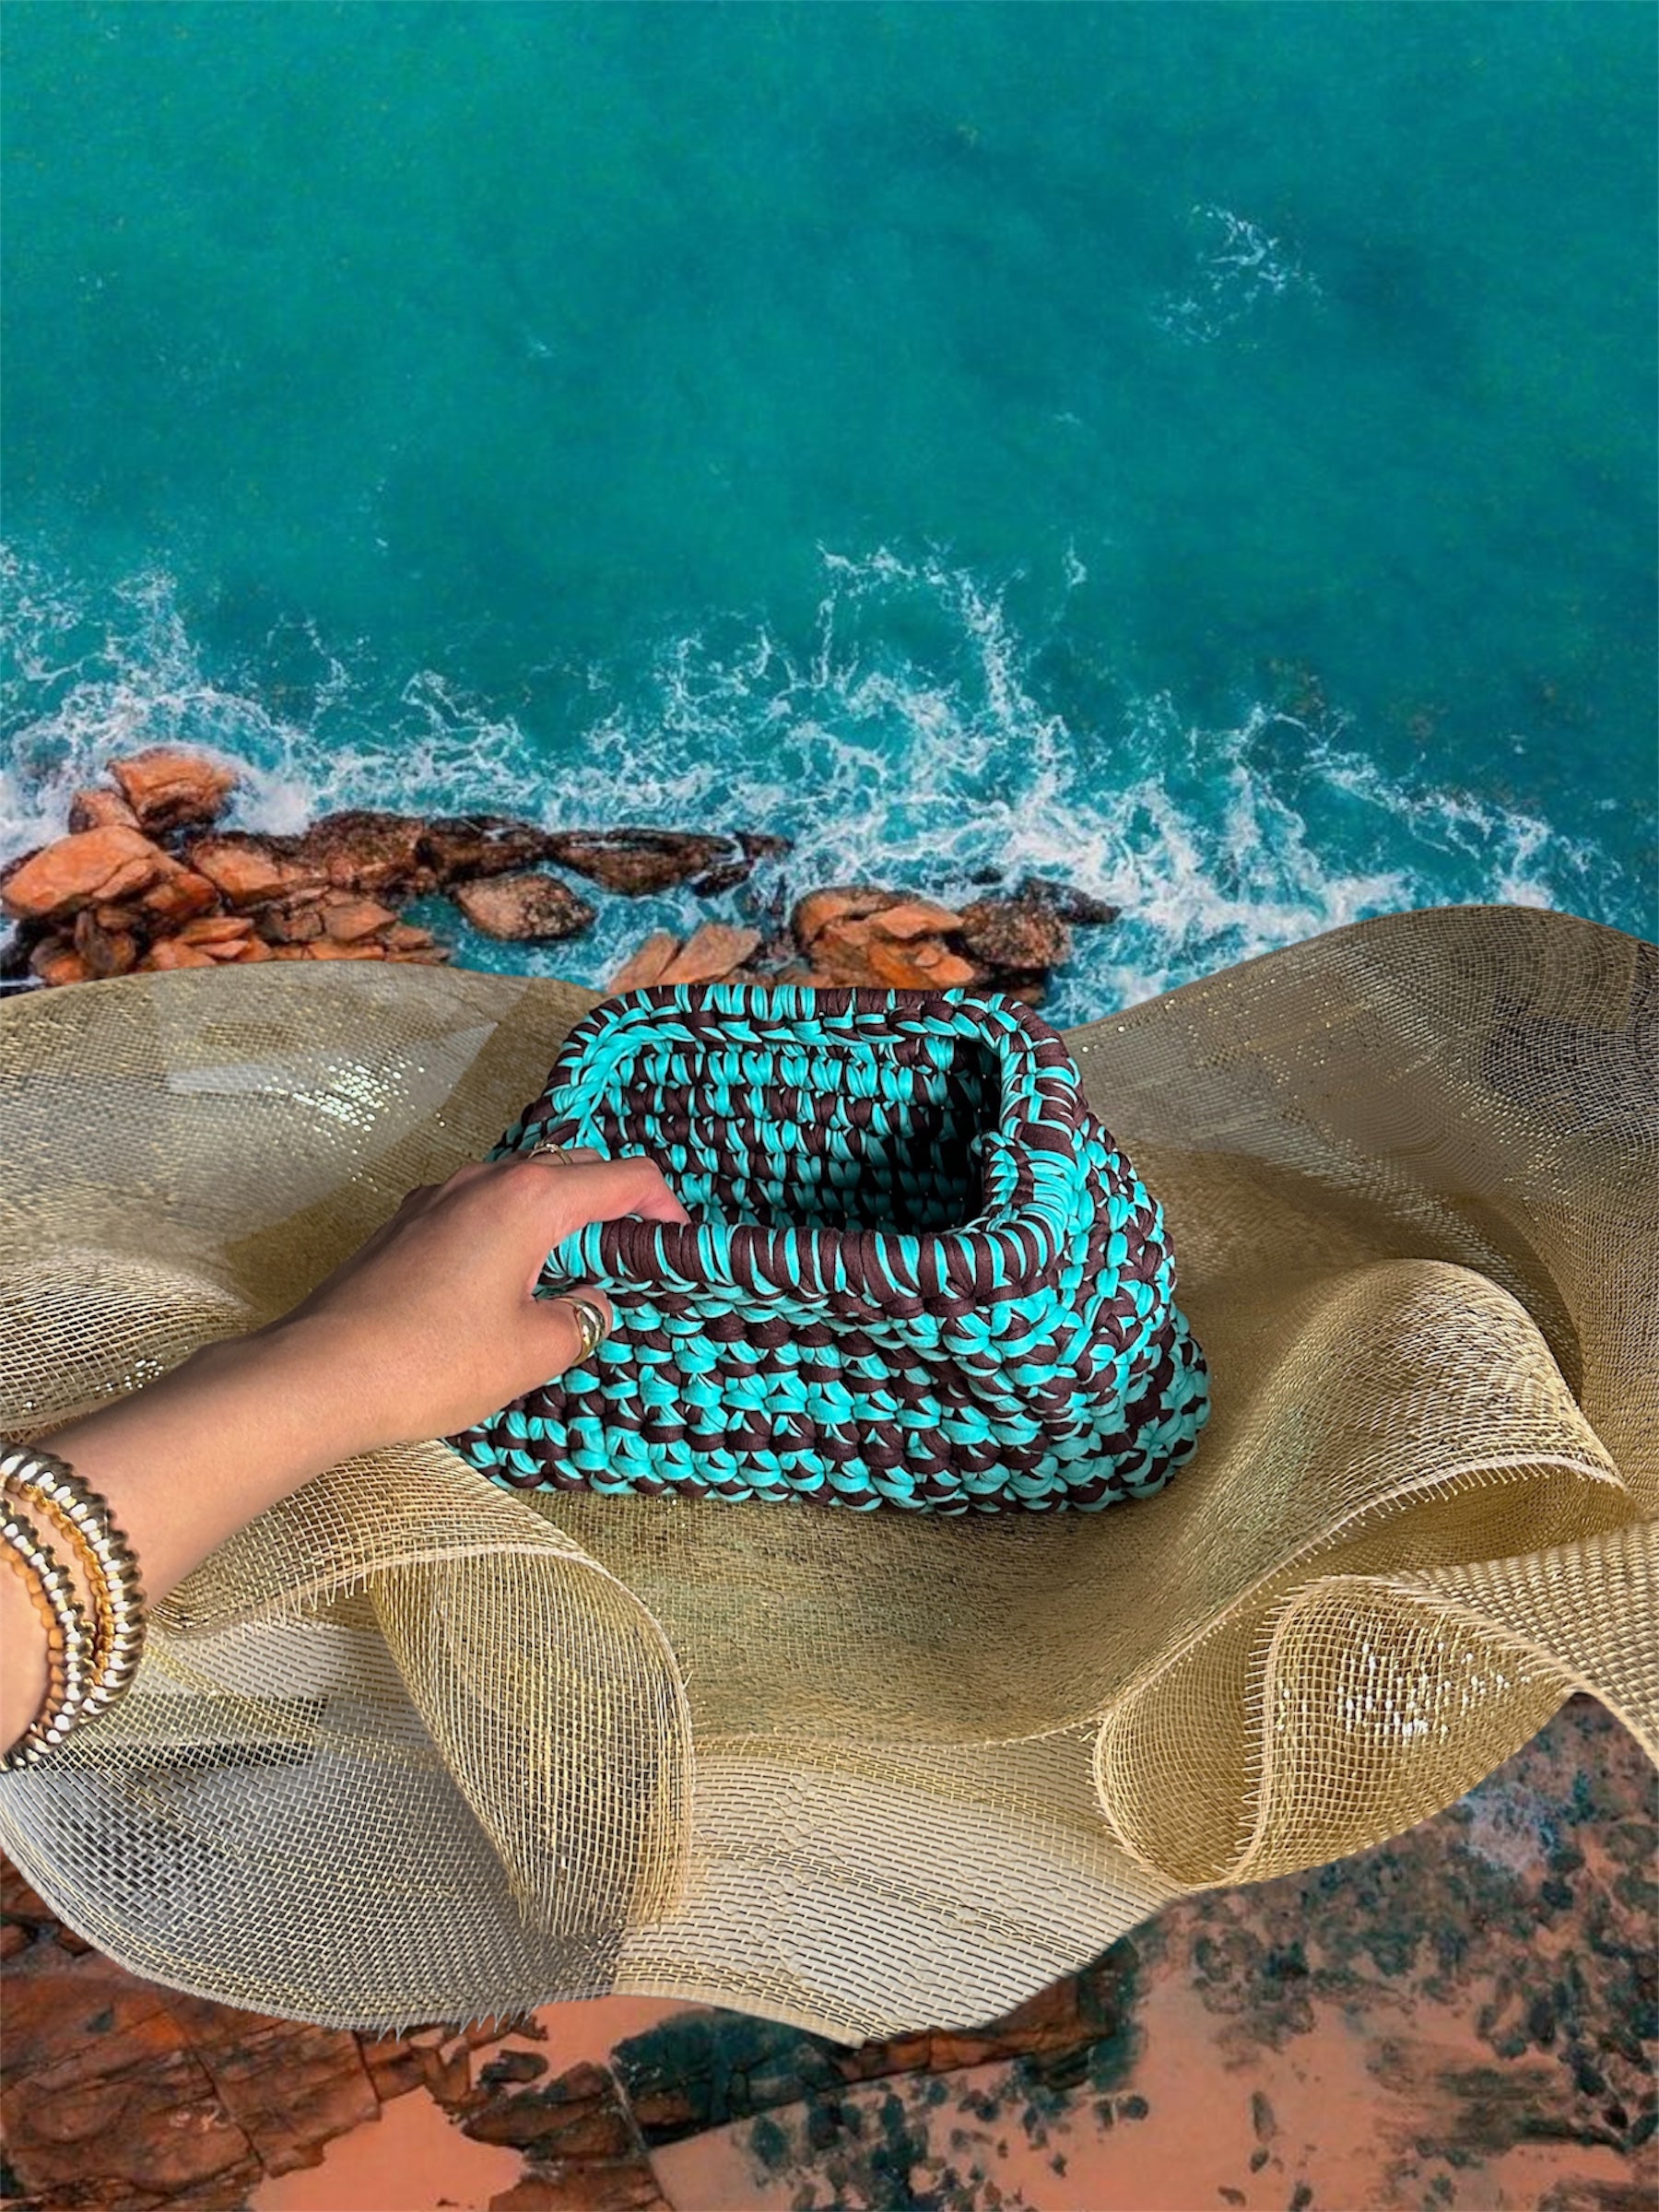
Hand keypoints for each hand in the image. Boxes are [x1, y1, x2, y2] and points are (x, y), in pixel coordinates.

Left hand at [257, 1149, 689, 1448]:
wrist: (321, 1374)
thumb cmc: (432, 1361)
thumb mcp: (532, 1351)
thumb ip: (581, 1320)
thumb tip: (592, 1305)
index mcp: (530, 1199)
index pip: (621, 1177)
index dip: (661, 1205)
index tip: (677, 1238)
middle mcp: (485, 1181)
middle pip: (572, 1168)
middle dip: (611, 1202)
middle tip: (631, 1254)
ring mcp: (438, 1198)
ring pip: (520, 1186)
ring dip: (557, 1214)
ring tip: (572, 1269)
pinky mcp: (406, 1225)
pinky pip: (478, 1209)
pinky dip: (510, 1229)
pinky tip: (507, 1281)